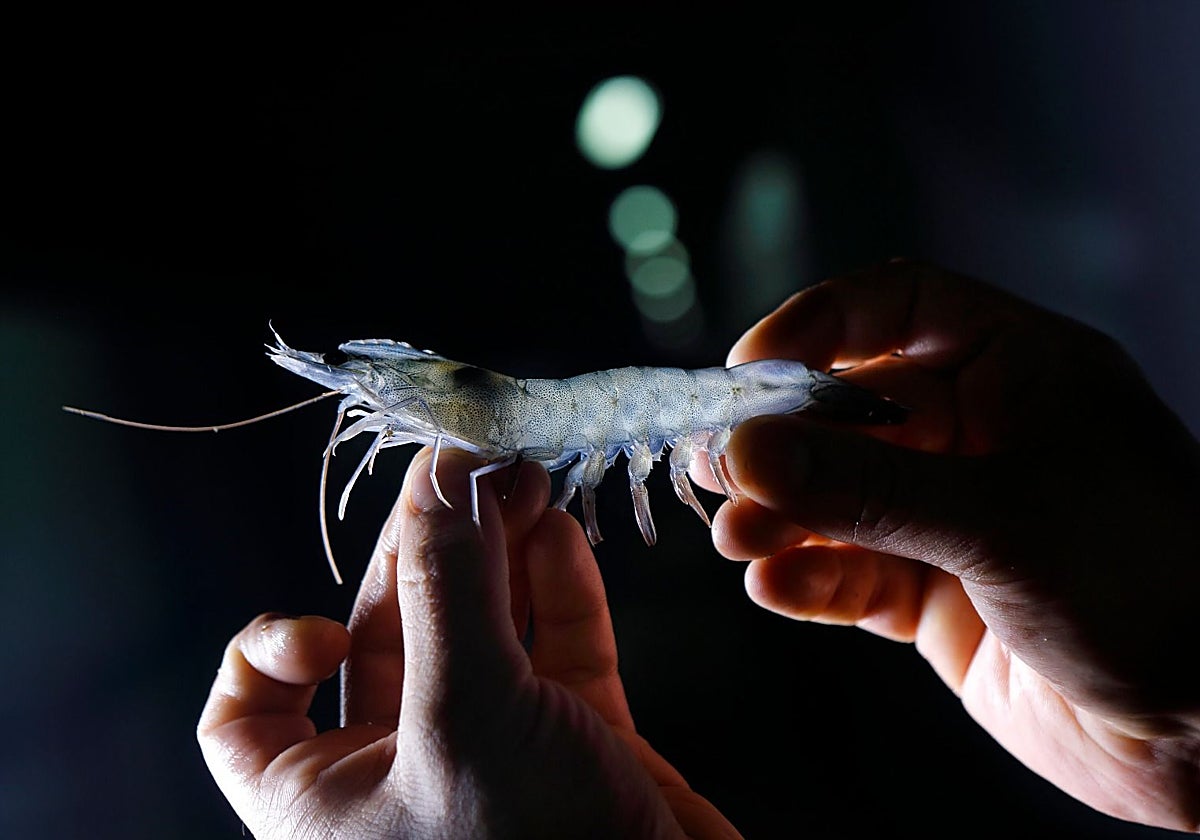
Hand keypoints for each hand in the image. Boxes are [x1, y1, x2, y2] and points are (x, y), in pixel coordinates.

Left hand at [197, 448, 738, 838]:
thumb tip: (444, 485)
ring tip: (519, 479)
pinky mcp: (572, 740)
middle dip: (426, 552)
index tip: (326, 624)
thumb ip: (452, 594)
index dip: (269, 656)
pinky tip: (556, 531)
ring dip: (497, 553)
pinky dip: (554, 589)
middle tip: (463, 473)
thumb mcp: (467, 719)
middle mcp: (399, 775)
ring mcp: (491, 754)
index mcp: (327, 804)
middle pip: (389, 637)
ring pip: (478, 632)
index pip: (247, 721)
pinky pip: (552, 650)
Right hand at [712, 259, 1199, 831]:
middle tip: (716, 465)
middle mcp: (979, 434)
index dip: (819, 324)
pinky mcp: (933, 593)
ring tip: (739, 537)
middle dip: (779, 439)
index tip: (747, 367)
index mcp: (1021, 372)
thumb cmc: (1152, 589)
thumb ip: (870, 488)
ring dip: (780, 513)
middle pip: (848, 409)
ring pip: (838, 494)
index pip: (902, 305)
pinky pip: (849, 572)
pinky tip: (774, 586)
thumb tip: (748, 452)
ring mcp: (952, 516)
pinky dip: (806, 577)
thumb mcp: (1005, 521)